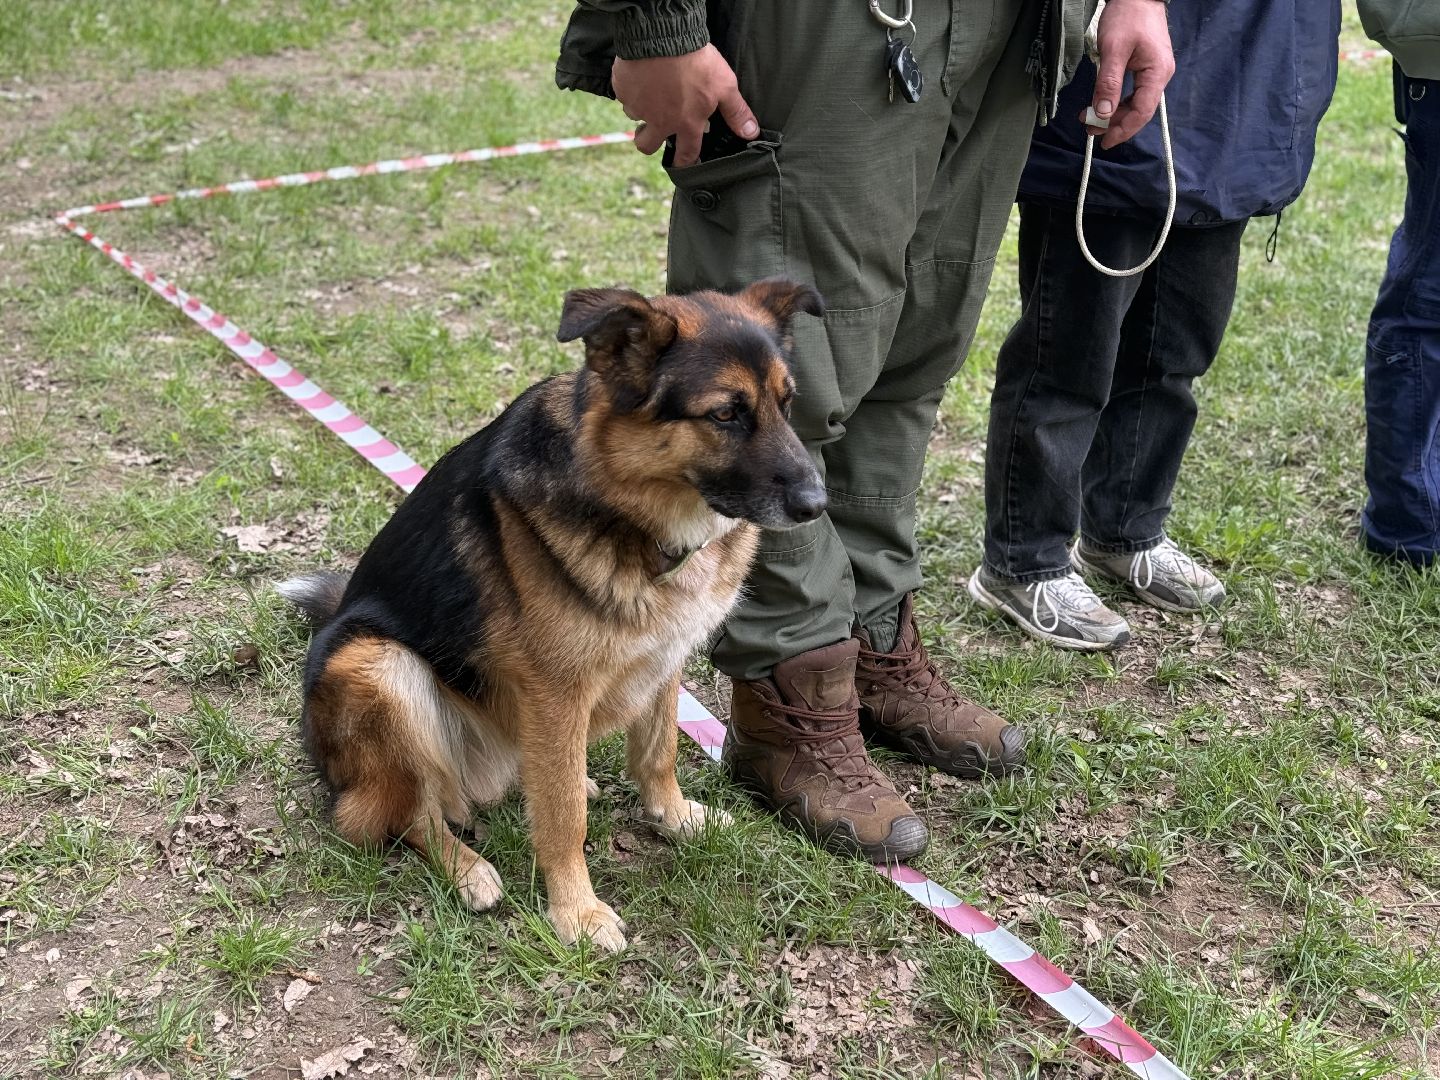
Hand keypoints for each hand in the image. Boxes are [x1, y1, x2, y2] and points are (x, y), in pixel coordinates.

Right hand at [612, 45, 758, 166]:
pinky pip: (624, 94)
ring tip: (649, 93)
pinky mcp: (622, 89)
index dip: (685, 162)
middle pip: (647, 146)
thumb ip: (736, 112)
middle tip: (653, 131)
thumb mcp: (724, 85)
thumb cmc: (697, 61)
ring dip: (641, 109)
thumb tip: (751, 134)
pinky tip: (640, 75)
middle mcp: (659, 121)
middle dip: (649, 142)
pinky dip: (630, 88)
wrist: (663, 35)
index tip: (682, 162)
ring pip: (635, 117)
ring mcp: (638, 106)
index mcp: (686, 124)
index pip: (686, 154)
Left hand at [1083, 0, 1174, 149]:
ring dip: (1112, 113)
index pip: (1142, 112)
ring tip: (1090, 119)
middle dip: (1114, 124)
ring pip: (1134, 102)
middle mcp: (1159, 75)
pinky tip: (1101, 105)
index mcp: (1157, 73)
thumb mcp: (1114, 50)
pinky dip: (1116, 101)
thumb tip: (1102, 113)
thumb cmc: (1128, 15)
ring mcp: (1153, 72)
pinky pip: (1132, 92)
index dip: (1123, 130)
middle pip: (1139, 110)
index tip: (1104, 141)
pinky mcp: (1145, 67)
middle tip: (1090, 130)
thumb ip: (1108, 83)